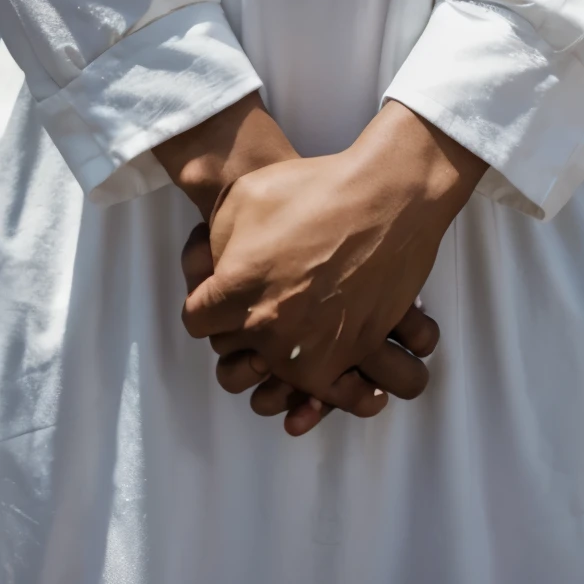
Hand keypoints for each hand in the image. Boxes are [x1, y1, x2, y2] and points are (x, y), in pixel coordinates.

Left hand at [179, 219, 439, 434]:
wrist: (385, 199)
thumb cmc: (314, 190)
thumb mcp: (242, 199)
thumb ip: (217, 244)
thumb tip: (215, 271)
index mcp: (235, 291)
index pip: (197, 322)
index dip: (207, 304)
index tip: (222, 295)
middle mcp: (267, 330)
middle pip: (233, 353)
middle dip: (240, 331)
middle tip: (260, 306)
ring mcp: (309, 350)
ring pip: (277, 381)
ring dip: (282, 357)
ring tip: (296, 333)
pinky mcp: (349, 357)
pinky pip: (329, 393)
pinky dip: (329, 385)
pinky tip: (332, 364)